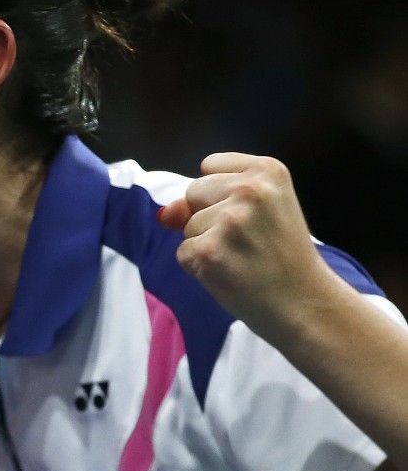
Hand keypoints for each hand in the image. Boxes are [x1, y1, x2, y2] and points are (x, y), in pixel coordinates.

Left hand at [158, 153, 331, 334]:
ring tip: (243, 260)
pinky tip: (231, 274)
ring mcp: (228, 221)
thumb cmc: (282, 257)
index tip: (252, 215)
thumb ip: (209, 200)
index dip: (220, 194)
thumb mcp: (261, 212)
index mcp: (268, 170)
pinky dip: (200, 267)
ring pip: (188, 226)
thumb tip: (165, 214)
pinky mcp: (209, 251)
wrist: (306, 305)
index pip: (209, 166)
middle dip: (209, 216)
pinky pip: (183, 253)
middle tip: (248, 241)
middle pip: (193, 192)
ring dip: (206, 244)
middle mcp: (249, 190)